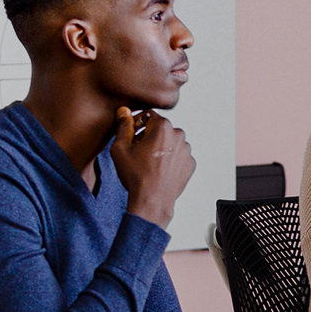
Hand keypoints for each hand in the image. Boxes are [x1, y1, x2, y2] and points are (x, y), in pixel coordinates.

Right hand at [110, 107, 194, 227]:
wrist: (152, 200)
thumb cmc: (136, 176)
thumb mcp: (120, 148)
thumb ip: (123, 126)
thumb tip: (124, 111)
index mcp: (163, 127)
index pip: (147, 115)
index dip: (136, 124)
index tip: (130, 135)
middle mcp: (179, 135)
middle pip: (160, 128)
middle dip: (148, 135)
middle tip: (136, 151)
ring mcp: (187, 150)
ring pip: (169, 141)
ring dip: (159, 147)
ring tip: (147, 162)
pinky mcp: (190, 162)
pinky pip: (177, 155)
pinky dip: (168, 158)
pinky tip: (157, 169)